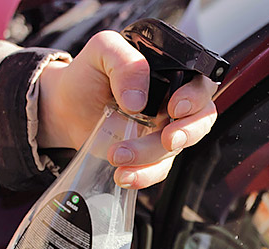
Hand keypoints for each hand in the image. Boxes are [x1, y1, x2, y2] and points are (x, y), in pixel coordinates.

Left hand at [37, 30, 217, 188]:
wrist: (66, 106)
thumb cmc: (90, 74)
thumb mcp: (103, 51)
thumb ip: (125, 62)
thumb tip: (137, 99)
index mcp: (172, 73)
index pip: (201, 84)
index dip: (195, 98)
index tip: (174, 108)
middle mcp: (174, 103)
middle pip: (201, 120)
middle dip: (188, 133)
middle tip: (167, 139)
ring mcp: (164, 131)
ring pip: (175, 149)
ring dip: (150, 157)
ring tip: (117, 154)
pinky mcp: (150, 155)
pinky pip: (158, 170)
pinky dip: (143, 176)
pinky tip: (123, 174)